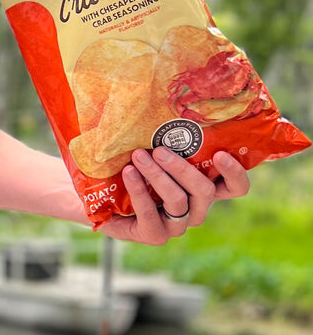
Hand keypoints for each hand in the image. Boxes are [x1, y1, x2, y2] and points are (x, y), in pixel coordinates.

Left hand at [104, 148, 249, 244]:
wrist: (100, 196)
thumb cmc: (130, 166)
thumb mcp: (150, 149)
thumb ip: (164, 136)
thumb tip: (160, 100)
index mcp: (203, 188)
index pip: (234, 188)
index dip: (234, 174)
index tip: (221, 153)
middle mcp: (196, 208)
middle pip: (204, 191)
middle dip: (182, 168)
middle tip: (159, 150)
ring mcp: (177, 224)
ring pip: (178, 201)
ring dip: (157, 176)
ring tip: (138, 157)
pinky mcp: (154, 235)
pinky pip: (151, 215)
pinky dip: (140, 191)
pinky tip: (129, 174)